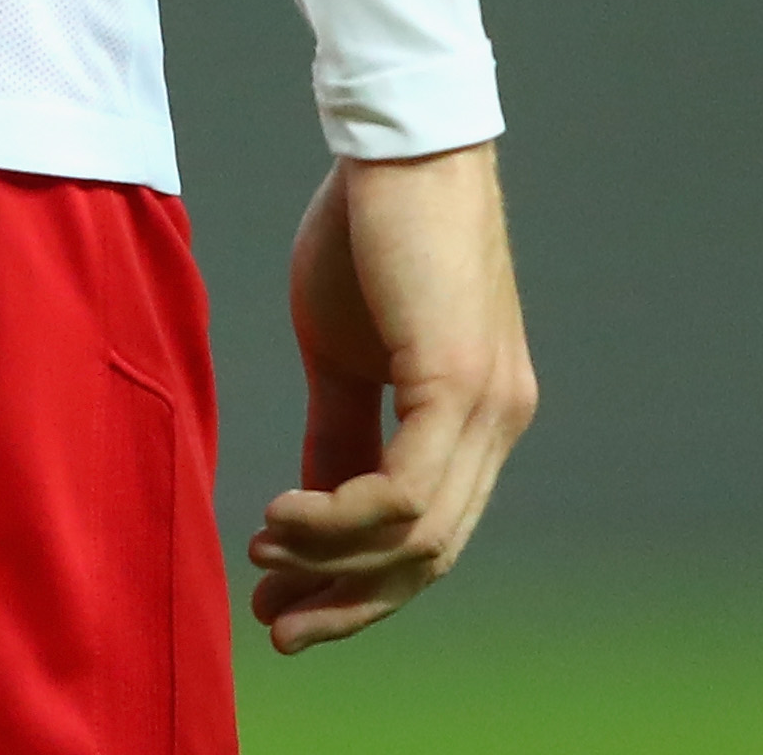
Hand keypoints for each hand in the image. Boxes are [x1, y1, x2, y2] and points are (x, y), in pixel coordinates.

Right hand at [249, 141, 533, 652]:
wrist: (394, 138)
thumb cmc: (368, 226)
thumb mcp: (344, 348)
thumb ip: (340, 429)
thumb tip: (314, 503)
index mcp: (478, 415)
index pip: (429, 534)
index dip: (357, 581)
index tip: (283, 599)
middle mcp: (500, 420)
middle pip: (430, 556)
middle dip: (348, 600)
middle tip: (276, 623)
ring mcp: (490, 405)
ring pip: (419, 537)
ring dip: (333, 561)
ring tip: (263, 550)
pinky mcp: (460, 382)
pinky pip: (405, 493)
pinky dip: (340, 518)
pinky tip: (283, 511)